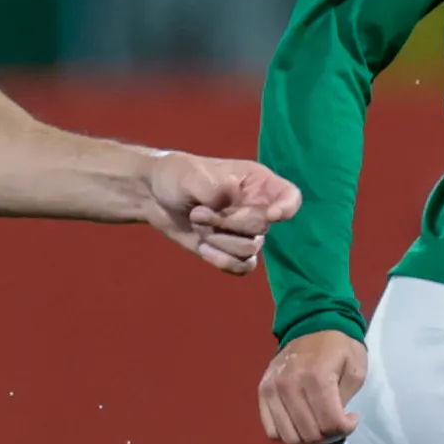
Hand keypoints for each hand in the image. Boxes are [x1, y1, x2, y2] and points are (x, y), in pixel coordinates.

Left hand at [141, 152, 302, 275]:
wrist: (154, 196)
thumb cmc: (176, 176)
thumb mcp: (190, 175)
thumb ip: (213, 186)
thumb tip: (232, 197)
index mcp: (257, 182)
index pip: (289, 197)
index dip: (286, 208)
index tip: (270, 215)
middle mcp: (257, 208)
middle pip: (261, 228)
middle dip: (227, 224)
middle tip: (198, 212)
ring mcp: (244, 232)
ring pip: (249, 250)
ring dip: (218, 241)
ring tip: (196, 224)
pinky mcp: (230, 251)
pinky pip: (242, 267)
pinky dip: (222, 262)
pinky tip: (203, 249)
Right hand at [257, 330, 367, 443]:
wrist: (312, 324)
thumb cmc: (339, 347)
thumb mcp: (356, 369)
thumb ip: (346, 399)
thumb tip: (334, 421)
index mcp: (317, 377)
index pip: (329, 423)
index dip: (345, 429)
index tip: (351, 420)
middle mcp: (290, 384)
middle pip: (310, 433)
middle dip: (328, 435)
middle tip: (335, 423)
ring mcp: (273, 389)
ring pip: (289, 436)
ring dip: (308, 438)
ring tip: (318, 423)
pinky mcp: (263, 391)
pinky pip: (271, 429)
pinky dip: (287, 432)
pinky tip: (300, 421)